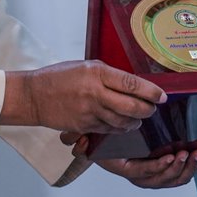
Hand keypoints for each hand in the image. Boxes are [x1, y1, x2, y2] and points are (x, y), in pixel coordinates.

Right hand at [1, 60, 165, 133]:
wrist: (34, 95)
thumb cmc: (60, 77)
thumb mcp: (85, 67)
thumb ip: (108, 75)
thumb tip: (132, 84)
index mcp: (97, 73)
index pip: (131, 83)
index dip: (150, 91)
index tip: (162, 96)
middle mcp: (95, 93)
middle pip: (131, 106)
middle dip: (147, 110)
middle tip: (153, 108)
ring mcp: (89, 112)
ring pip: (122, 122)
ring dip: (135, 122)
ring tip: (139, 118)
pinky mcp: (84, 126)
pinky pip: (108, 130)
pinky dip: (120, 129)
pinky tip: (123, 125)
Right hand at [61, 133, 196, 188]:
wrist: (111, 142)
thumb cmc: (105, 138)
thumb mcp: (94, 137)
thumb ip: (85, 140)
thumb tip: (75, 144)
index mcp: (126, 168)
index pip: (143, 173)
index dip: (158, 166)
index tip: (170, 156)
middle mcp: (141, 176)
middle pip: (163, 179)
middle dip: (179, 167)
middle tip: (189, 152)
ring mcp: (155, 175)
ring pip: (175, 179)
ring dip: (190, 167)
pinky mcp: (167, 170)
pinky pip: (183, 173)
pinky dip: (196, 165)